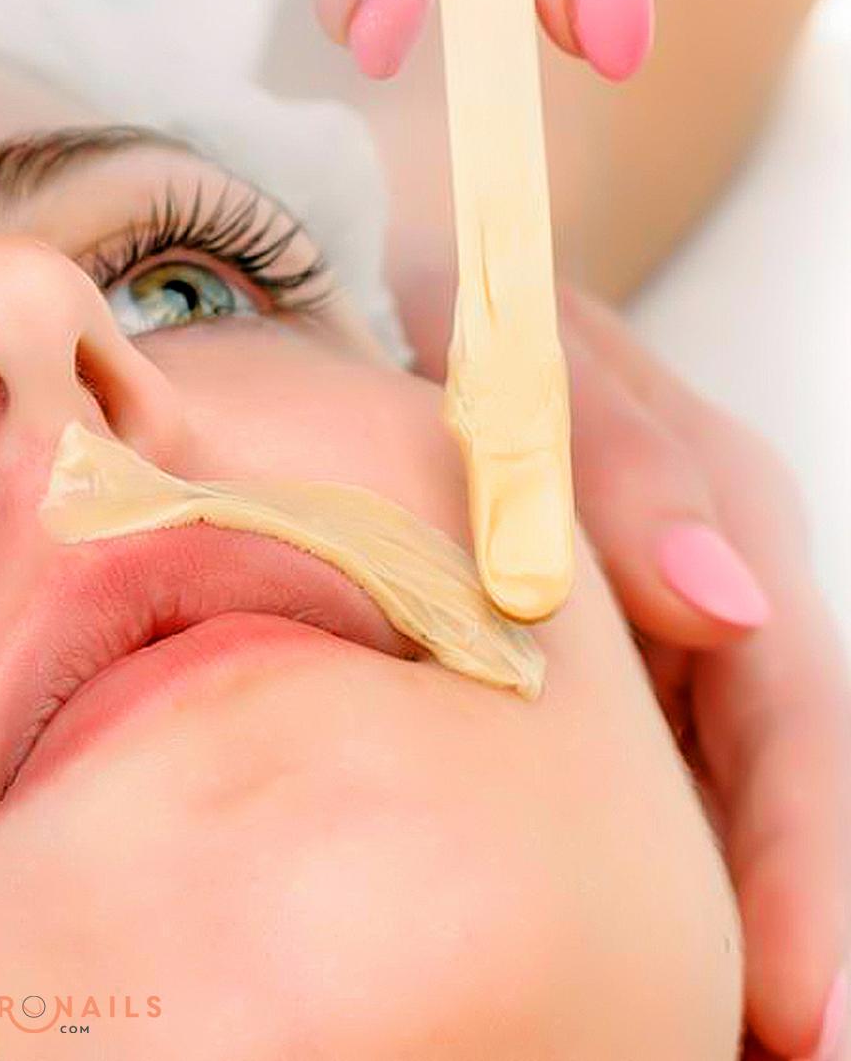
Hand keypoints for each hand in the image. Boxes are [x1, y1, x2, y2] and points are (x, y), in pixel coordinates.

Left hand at [559, 280, 850, 1060]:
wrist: (464, 282)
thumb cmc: (494, 312)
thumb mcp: (542, 355)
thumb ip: (620, 460)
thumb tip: (720, 605)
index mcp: (728, 511)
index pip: (792, 715)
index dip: (802, 868)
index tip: (796, 1014)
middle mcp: (716, 580)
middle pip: (778, 775)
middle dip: (787, 930)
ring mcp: (665, 615)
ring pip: (716, 782)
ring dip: (723, 915)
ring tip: (706, 1043)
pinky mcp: (610, 637)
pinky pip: (645, 757)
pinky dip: (649, 857)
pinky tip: (623, 949)